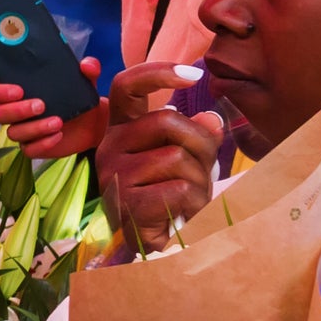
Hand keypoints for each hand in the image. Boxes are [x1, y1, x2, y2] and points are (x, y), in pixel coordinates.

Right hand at [0, 55, 104, 160]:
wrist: (94, 122)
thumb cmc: (78, 98)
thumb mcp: (85, 80)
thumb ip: (88, 68)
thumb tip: (87, 64)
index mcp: (18, 94)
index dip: (0, 92)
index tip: (19, 90)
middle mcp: (16, 114)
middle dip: (17, 110)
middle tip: (41, 105)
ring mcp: (24, 132)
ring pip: (14, 133)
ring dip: (34, 127)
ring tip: (57, 122)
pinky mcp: (35, 148)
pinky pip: (29, 150)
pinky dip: (43, 143)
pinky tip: (58, 135)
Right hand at [98, 64, 228, 250]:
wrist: (154, 247)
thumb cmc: (170, 198)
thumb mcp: (187, 161)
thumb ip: (197, 136)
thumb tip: (211, 118)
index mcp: (122, 129)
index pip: (127, 86)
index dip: (158, 73)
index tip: (194, 74)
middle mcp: (109, 145)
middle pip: (167, 120)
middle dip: (200, 145)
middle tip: (203, 171)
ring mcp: (113, 174)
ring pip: (176, 157)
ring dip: (199, 180)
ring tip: (191, 198)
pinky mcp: (124, 202)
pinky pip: (177, 189)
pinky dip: (192, 203)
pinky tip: (183, 214)